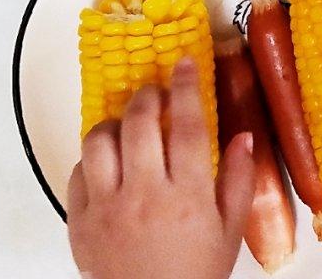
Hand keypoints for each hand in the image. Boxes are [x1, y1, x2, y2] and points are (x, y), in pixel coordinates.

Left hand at [67, 58, 255, 278]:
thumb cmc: (195, 273)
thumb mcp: (229, 232)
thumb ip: (239, 181)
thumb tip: (244, 135)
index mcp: (187, 196)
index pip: (188, 125)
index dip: (187, 87)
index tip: (186, 63)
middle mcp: (144, 195)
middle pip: (139, 123)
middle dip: (147, 96)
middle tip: (155, 92)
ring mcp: (106, 208)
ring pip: (99, 141)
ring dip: (114, 124)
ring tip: (127, 126)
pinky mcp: (78, 223)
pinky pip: (76, 172)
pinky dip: (91, 159)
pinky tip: (108, 162)